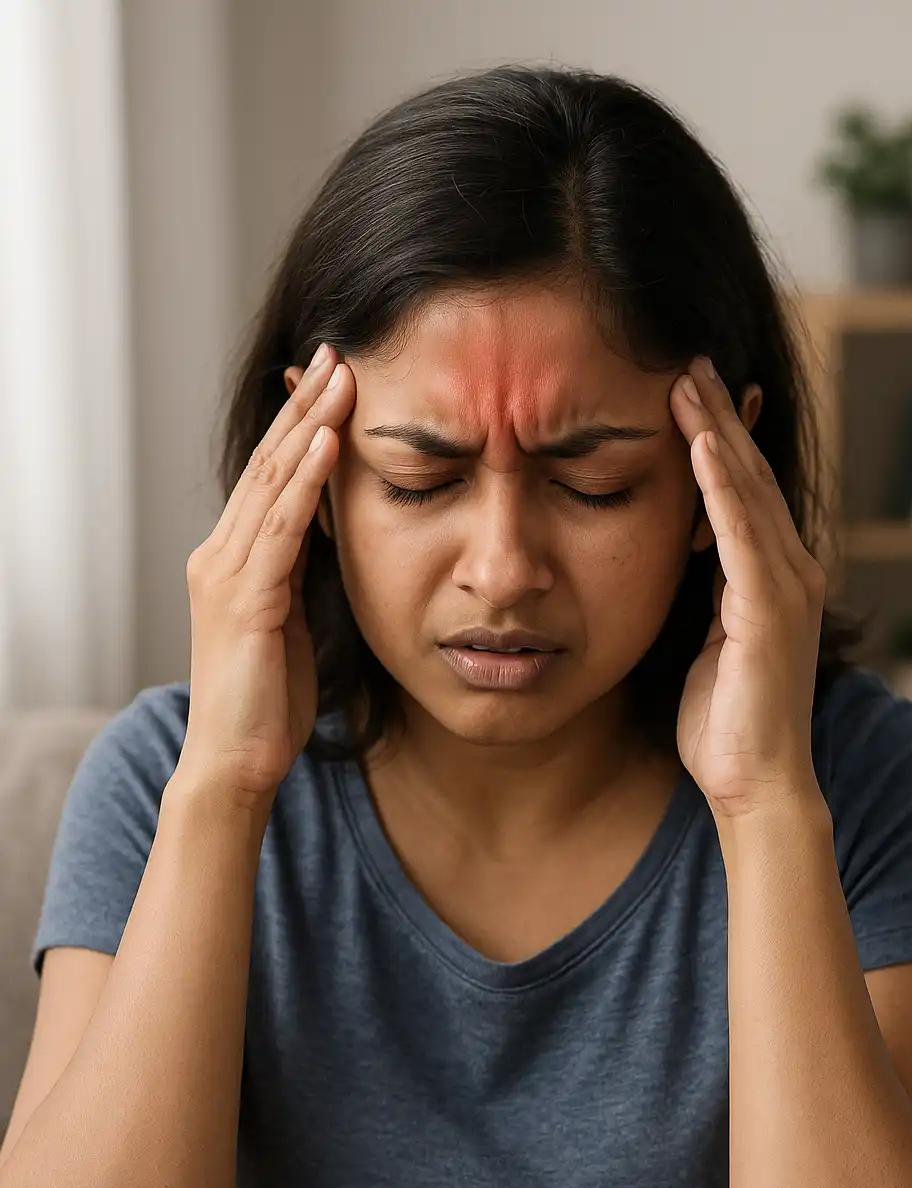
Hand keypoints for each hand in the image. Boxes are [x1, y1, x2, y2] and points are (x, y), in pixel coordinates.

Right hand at [176, 344, 355, 805]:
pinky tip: (328, 443)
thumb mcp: (292, 623)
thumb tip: (335, 537)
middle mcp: (221, 555)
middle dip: (304, 406)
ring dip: (310, 426)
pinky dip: (305, 482)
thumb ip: (302, 577)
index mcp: (232, 561)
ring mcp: (228, 574)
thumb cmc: (268, 703)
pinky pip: (281, 528)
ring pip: (273, 483)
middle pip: (268, 463)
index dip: (299, 425)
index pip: (270, 476)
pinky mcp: (246, 599)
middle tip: (336, 352)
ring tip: (341, 376)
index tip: (332, 380)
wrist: (235, 762)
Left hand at [669, 356, 827, 820]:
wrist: (756, 784)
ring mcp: (785, 586)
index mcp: (769, 579)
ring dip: (718, 430)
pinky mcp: (770, 607)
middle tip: (686, 360)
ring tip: (687, 378)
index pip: (740, 493)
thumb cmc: (724, 725)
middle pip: (747, 476)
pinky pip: (743, 531)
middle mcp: (788, 571)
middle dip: (718, 415)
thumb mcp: (703, 643)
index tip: (685, 392)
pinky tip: (701, 440)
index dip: (716, 439)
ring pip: (747, 490)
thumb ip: (698, 595)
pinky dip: (722, 483)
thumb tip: (671, 559)